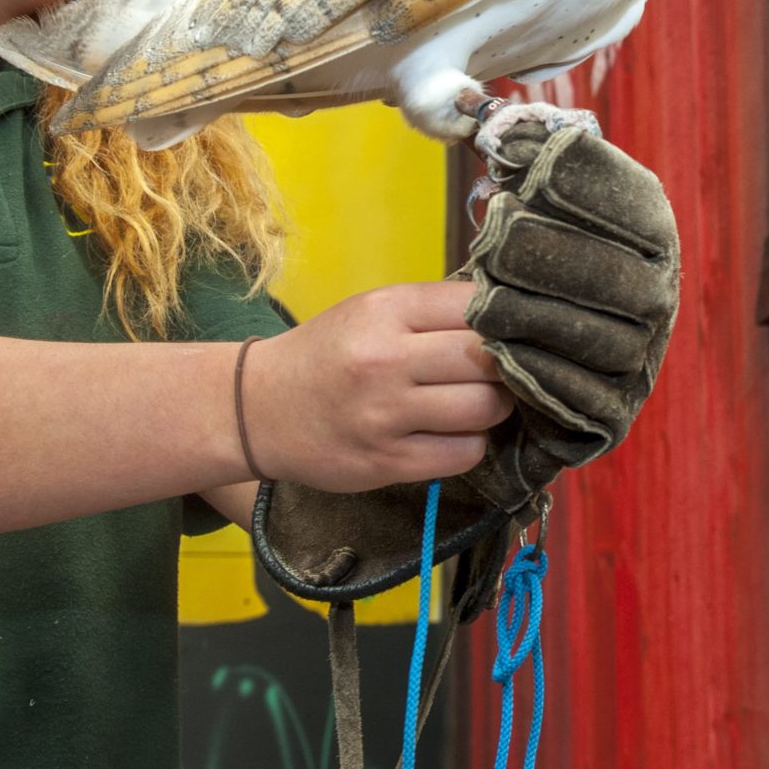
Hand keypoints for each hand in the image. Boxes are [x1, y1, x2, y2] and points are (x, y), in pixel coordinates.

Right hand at [237, 281, 514, 493]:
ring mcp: (387, 415)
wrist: (258, 410)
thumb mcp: (371, 311)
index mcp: (385, 310)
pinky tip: (453, 434)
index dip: (503, 317)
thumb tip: (510, 314)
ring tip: (479, 402)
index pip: (475, 304)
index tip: (508, 329)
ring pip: (484, 408)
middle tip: (500, 372)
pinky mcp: (388, 463)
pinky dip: (471, 444)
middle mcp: (386, 359)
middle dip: (506, 366)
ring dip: (494, 407)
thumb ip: (433, 311)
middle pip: (487, 359)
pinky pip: (464, 453)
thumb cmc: (328, 353)